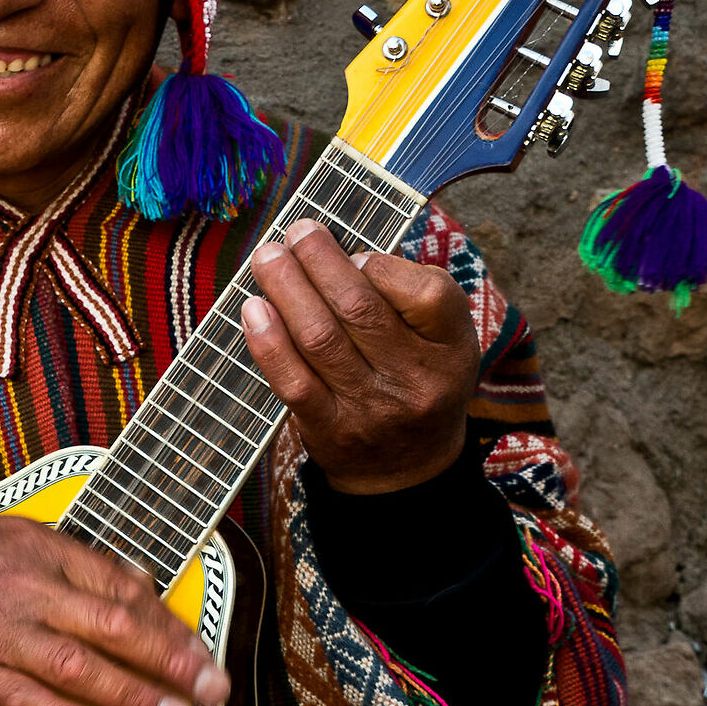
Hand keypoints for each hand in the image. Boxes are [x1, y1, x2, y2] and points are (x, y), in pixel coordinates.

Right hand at [0, 513, 229, 705]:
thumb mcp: (7, 537)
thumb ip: (74, 559)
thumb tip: (138, 578)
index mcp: (41, 548)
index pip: (123, 588)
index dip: (170, 625)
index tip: (201, 652)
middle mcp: (26, 586)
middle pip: (116, 627)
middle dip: (173, 662)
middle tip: (211, 690)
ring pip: (82, 667)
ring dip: (135, 698)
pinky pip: (27, 701)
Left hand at [240, 221, 479, 493]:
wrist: (406, 472)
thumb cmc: (418, 382)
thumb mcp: (443, 341)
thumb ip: (409, 295)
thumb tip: (342, 253)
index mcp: (452, 349)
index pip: (428, 294)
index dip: (383, 264)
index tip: (355, 254)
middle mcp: (416, 380)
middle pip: (360, 308)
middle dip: (320, 261)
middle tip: (296, 233)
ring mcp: (371, 408)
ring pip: (320, 337)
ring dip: (286, 289)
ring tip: (268, 257)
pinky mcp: (330, 430)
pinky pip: (294, 380)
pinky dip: (269, 341)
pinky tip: (253, 309)